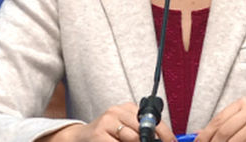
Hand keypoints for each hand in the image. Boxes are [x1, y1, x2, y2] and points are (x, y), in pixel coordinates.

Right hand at [37, 102, 175, 141]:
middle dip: (151, 141)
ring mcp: (107, 122)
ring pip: (133, 138)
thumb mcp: (125, 129)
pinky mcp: (98, 135)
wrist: (79, 138)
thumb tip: (162, 140)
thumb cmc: (106, 136)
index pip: (153, 119)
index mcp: (128, 108)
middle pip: (144, 130)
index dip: (165, 134)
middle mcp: (117, 111)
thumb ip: (141, 131)